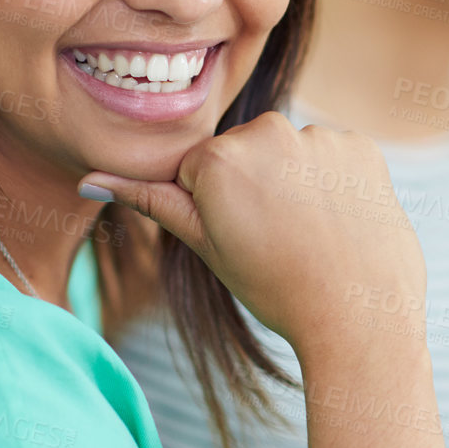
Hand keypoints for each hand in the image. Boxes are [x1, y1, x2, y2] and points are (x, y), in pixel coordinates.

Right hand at [77, 111, 425, 358]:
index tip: (245, 238)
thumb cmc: (275, 288)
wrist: (356, 316)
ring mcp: (318, 137)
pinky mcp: (360, 146)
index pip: (201, 168)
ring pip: (291, 153)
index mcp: (217, 157)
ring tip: (311, 234)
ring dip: (295, 182)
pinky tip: (339, 222)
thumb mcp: (206, 246)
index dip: (218, 208)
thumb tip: (88, 183)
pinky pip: (332, 156)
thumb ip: (151, 202)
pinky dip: (334, 182)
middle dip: (255, 185)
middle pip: (246, 152)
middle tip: (277, 239)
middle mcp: (268, 131)